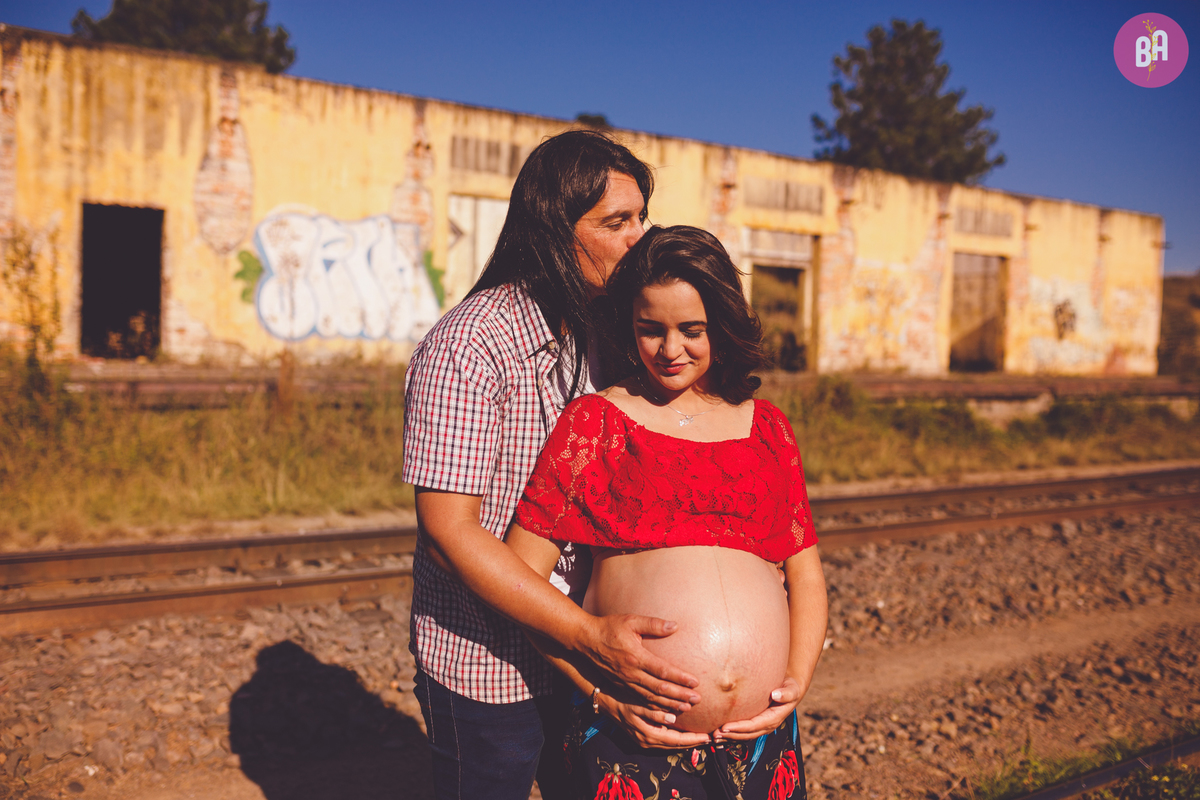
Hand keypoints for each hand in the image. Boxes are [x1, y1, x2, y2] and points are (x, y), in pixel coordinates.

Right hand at [576, 614, 700, 712]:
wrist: (585, 640)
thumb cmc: (609, 628)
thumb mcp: (631, 621)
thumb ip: (653, 624)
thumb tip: (675, 626)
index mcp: (636, 657)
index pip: (663, 670)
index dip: (680, 678)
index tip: (695, 682)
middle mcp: (631, 673)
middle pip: (660, 689)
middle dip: (680, 695)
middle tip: (697, 699)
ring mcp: (625, 682)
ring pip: (651, 698)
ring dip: (669, 704)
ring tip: (686, 708)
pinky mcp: (621, 686)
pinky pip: (641, 700)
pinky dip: (655, 708)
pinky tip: (666, 711)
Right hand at [597, 692, 711, 750]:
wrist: (604, 699)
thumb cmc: (621, 697)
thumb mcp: (637, 703)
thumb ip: (654, 712)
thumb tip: (673, 719)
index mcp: (647, 734)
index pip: (676, 740)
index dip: (693, 739)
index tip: (707, 736)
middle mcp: (646, 741)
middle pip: (674, 746)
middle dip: (692, 743)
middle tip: (708, 738)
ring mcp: (642, 740)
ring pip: (669, 745)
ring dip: (684, 742)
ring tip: (699, 737)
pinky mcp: (641, 736)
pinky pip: (663, 741)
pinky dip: (675, 739)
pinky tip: (682, 734)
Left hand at [714, 677, 800, 741]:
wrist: (789, 690)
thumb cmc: (790, 688)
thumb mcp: (792, 689)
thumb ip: (786, 693)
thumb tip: (775, 694)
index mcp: (773, 719)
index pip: (753, 725)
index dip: (739, 728)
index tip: (725, 727)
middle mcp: (766, 725)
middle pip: (746, 734)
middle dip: (730, 735)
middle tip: (714, 734)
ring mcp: (761, 725)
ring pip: (743, 734)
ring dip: (729, 736)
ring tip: (713, 735)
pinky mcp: (756, 722)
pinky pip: (743, 729)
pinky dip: (731, 732)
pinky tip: (720, 730)